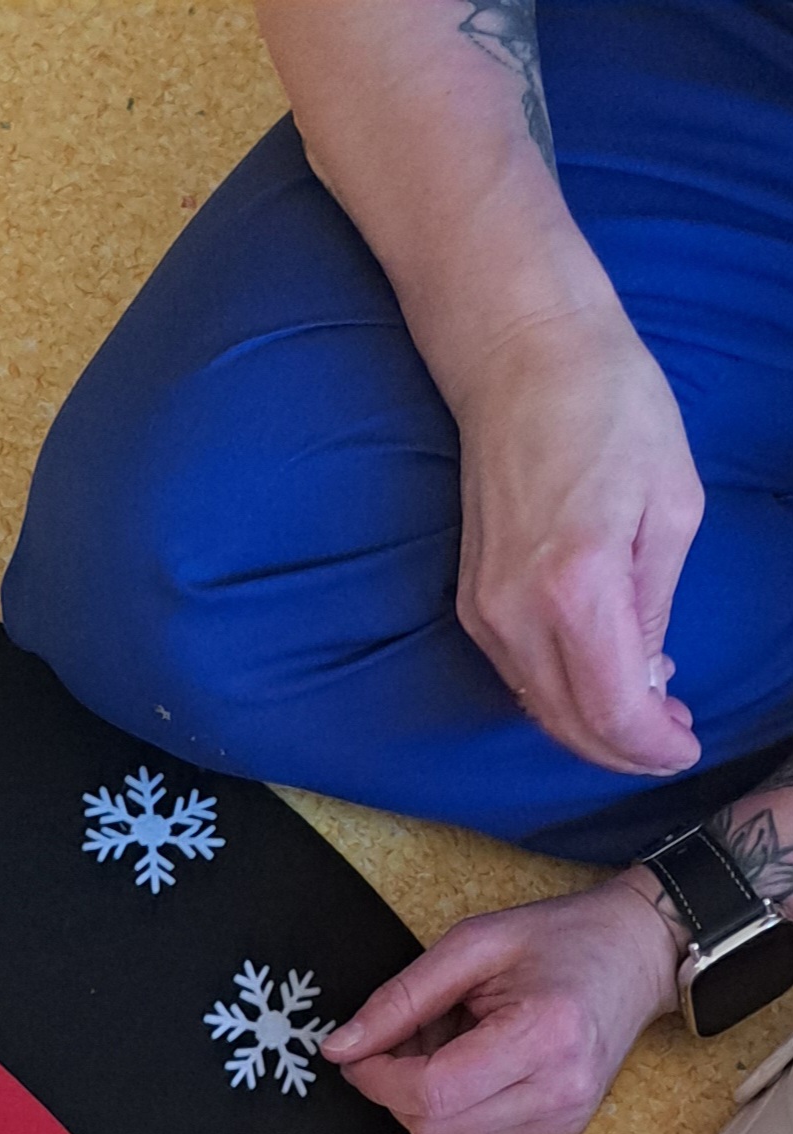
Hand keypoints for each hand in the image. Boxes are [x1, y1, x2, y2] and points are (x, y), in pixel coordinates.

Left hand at [325, 873, 680, 1133]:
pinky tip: (480, 1060)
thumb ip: (402, 998)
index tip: (357, 1051)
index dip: (377, 1077)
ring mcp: (564, 1119)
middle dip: (397, 1087)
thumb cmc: (562, 939)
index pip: (432, 1092)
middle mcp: (560, 1091)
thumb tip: (341, 1047)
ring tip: (456, 1039)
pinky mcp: (560, 1132)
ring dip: (426, 1095)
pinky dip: (458, 1102)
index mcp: (544, 1037)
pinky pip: (477, 1132)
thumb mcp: (474, 944)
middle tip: (408, 1037)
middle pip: (432, 1125)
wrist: (640, 954)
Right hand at [446, 306, 703, 778]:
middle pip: (568, 725)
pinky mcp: (472, 603)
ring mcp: (485, 613)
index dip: (652, 746)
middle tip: (672, 739)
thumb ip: (654, 603)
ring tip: (646, 713)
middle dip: (624, 749)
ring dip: (592, 726)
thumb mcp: (670, 504)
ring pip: (539, 708)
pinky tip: (601, 676)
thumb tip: (646, 678)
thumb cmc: (609, 406)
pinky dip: (562, 695)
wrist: (520, 359)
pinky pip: (519, 676)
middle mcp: (516, 614)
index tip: (686, 747)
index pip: (612, 708)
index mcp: (577, 586)